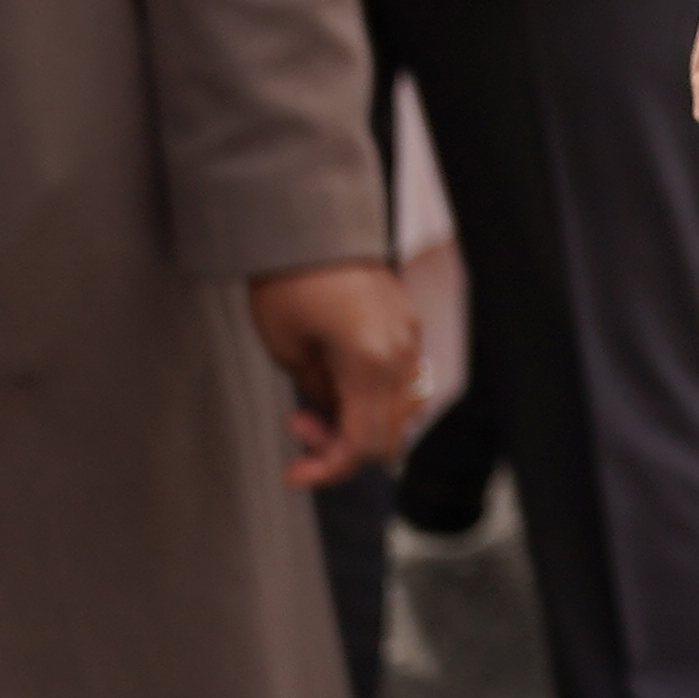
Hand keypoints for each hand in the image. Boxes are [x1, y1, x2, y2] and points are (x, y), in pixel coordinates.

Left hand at [247, 262, 422, 489]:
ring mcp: (411, 337)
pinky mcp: (409, 325)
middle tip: (299, 425)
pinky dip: (371, 396)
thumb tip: (331, 417)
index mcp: (371, 361)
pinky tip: (336, 378)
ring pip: (400, 412)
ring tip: (315, 400)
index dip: (329, 471)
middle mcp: (402, 352)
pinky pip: (401, 381)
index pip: (363, 444)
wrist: (307, 222)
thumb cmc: (287, 279)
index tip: (295, 476)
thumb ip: (318, 396)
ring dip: (360, 421)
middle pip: (388, 436)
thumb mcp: (287, 351)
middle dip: (342, 446)